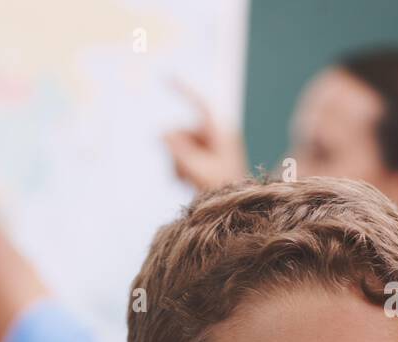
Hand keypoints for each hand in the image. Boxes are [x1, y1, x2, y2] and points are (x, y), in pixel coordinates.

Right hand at [162, 77, 246, 193]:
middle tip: (183, 174)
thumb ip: (179, 151)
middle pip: (181, 132)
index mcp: (221, 132)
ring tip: (188, 181)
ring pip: (177, 147)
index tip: (165, 76)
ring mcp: (208, 148)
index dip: (183, 90)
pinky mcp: (202, 159)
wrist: (237, 209)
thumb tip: (161, 134)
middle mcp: (215, 136)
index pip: (200, 104)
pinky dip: (179, 170)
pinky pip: (179, 158)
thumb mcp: (199, 170)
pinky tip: (187, 182)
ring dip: (177, 165)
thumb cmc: (223, 189)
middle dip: (176, 153)